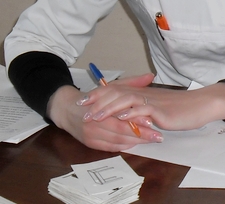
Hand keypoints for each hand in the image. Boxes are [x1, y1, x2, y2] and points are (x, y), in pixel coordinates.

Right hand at [46, 75, 162, 150]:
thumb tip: (150, 76)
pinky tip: (135, 143)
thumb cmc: (93, 98)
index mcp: (100, 108)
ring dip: (135, 142)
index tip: (153, 122)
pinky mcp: (90, 144)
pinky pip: (111, 148)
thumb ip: (131, 83)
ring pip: (117, 142)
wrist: (67, 109)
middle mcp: (94, 123)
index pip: (121, 117)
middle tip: (157, 136)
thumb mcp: (111, 87)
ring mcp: (91, 135)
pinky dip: (124, 146)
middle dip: (141, 134)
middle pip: (121, 131)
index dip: (138, 121)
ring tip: (150, 140)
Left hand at [83, 79, 224, 131]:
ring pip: (126, 99)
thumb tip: (129, 114)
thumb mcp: (159, 107)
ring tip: (96, 115)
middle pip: (117, 92)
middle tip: (83, 109)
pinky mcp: (161, 110)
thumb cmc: (182, 108)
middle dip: (98, 101)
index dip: (99, 94)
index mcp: (143, 92)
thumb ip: (143, 109)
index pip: (117, 89)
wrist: (201, 104)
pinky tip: (121, 117)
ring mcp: (152, 101)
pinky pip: (143, 109)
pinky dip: (130, 112)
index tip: (84, 100)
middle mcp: (145, 94)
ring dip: (109, 107)